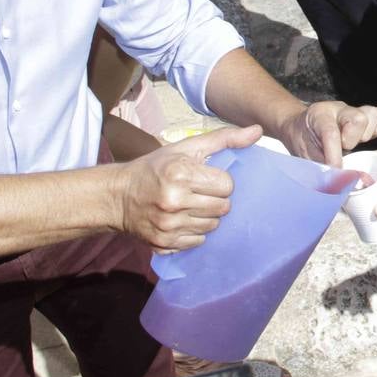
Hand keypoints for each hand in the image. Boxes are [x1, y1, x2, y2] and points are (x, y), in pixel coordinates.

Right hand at [120, 125, 259, 251]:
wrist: (117, 195)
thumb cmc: (156, 167)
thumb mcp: (186, 147)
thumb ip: (224, 139)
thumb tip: (258, 131)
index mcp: (180, 174)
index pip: (227, 185)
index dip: (220, 182)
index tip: (207, 178)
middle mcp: (174, 201)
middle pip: (223, 207)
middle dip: (216, 199)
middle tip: (200, 193)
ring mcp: (168, 226)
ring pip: (212, 226)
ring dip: (207, 216)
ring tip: (190, 205)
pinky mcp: (164, 244)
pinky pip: (198, 242)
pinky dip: (194, 232)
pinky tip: (181, 220)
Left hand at [278, 101, 376, 166]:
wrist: (301, 127)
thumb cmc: (303, 140)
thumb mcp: (304, 155)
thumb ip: (321, 166)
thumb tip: (337, 183)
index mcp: (319, 115)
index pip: (331, 134)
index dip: (335, 156)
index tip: (337, 173)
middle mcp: (338, 109)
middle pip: (358, 119)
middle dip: (353, 140)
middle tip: (344, 150)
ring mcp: (352, 109)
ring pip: (372, 115)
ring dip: (366, 135)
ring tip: (351, 144)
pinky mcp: (364, 113)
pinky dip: (375, 130)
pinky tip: (361, 138)